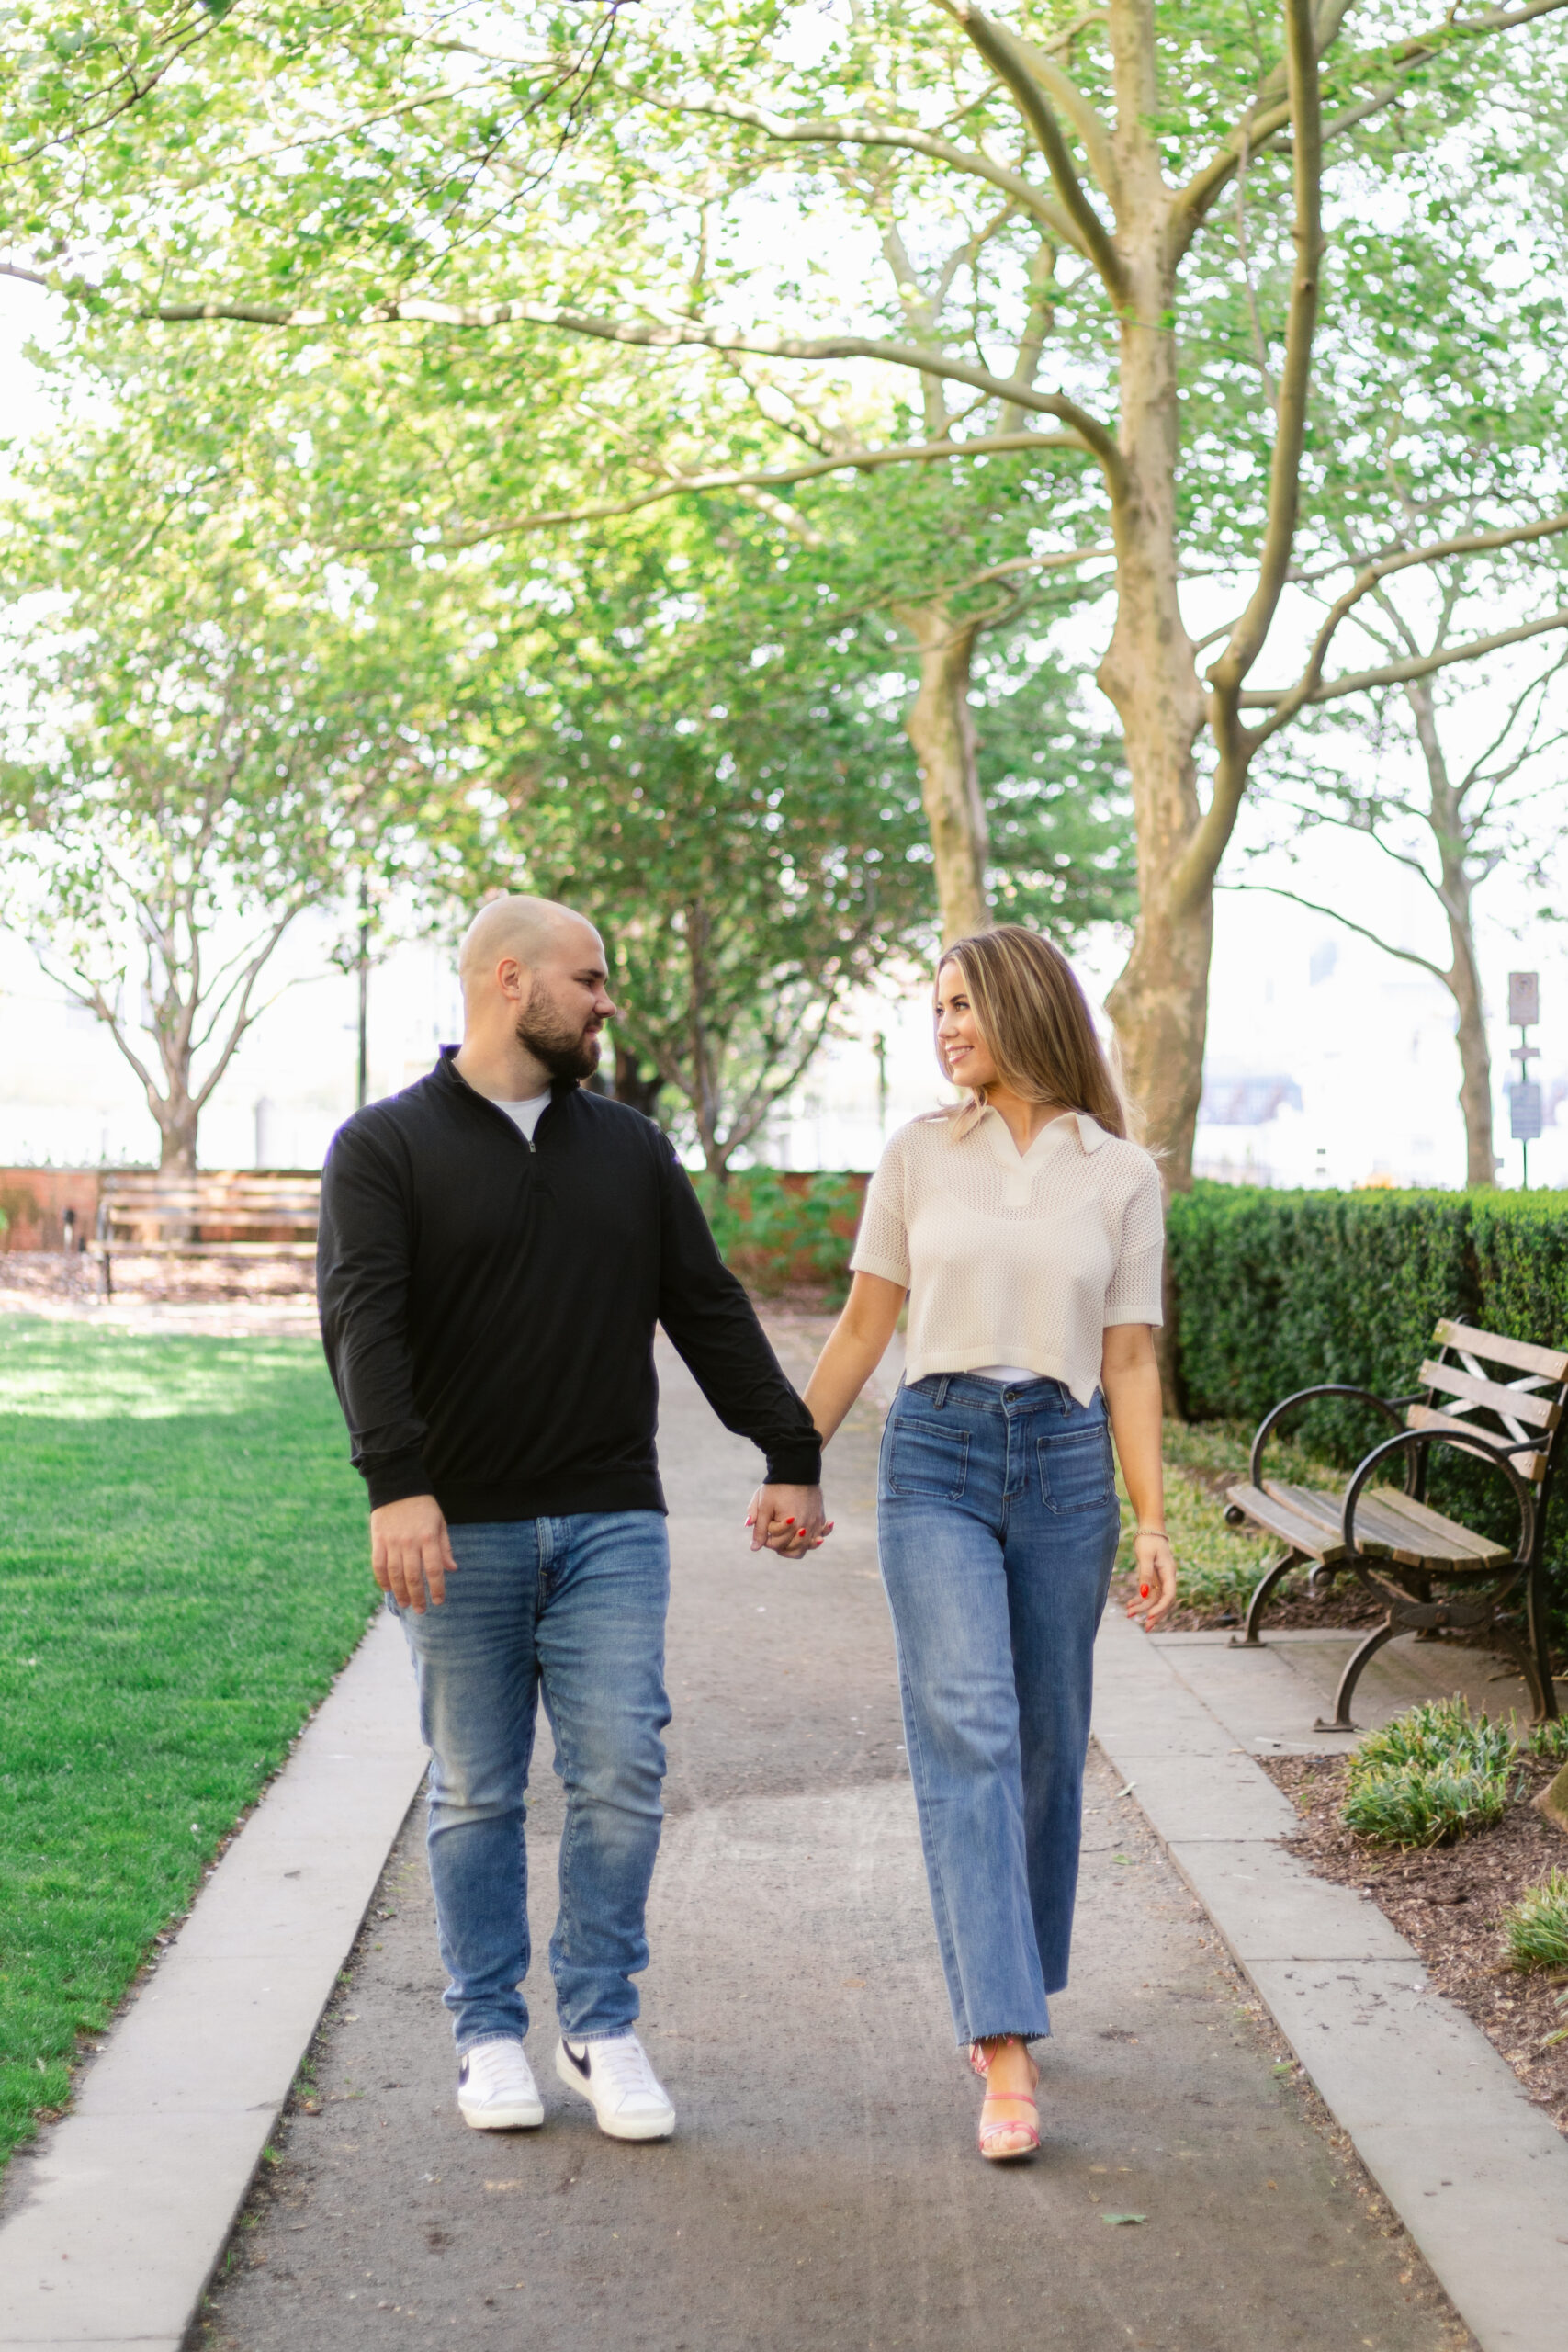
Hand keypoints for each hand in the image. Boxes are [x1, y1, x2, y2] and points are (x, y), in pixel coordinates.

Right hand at [371, 1493, 457, 1612]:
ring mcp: (392, 1542)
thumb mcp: (440, 1522)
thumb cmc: (423, 1505)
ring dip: (400, 1593)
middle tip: (421, 1610)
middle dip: (418, 1596)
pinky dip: (382, 1579)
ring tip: (405, 1604)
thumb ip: (445, 1547)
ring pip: (395, 1574)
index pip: (434, 1569)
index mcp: (428, 1537)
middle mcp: (410, 1542)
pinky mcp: (378, 1540)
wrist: (397, 1486)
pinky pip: (378, 1565)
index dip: (437, 1588)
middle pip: (413, 1576)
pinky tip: (388, 1589)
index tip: (438, 1601)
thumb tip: (452, 1569)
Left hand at [746, 1483, 832, 1556]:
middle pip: (793, 1551)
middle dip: (781, 1546)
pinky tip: (815, 1537)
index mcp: (790, 1526)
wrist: (796, 1468)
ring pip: (808, 1547)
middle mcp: (806, 1527)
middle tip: (774, 1536)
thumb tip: (754, 1548)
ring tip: (788, 1539)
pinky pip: (822, 1534)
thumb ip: (759, 1529)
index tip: (763, 1527)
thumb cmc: (777, 1487)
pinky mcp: (821, 1517)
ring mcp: (815, 1522)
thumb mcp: (764, 1506)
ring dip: (797, 1546)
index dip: (766, 1539)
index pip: (776, 1545)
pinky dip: (816, 1538)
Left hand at [1124, 1529, 1176, 1630]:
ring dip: (1143, 1608)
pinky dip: (1140, 1599)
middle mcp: (1167, 1577)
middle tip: (1146, 1629)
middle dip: (1154, 1615)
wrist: (1149, 1529)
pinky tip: (1130, 1605)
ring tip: (1129, 1615)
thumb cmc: (1148, 1540)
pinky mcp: (1154, 1577)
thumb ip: (1145, 1575)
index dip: (1161, 1608)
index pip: (1169, 1595)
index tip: (1149, 1616)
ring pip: (1155, 1599)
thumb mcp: (1145, 1556)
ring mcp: (1161, 1578)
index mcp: (1169, 1572)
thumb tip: (1144, 1594)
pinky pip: (1149, 1593)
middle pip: (1163, 1601)